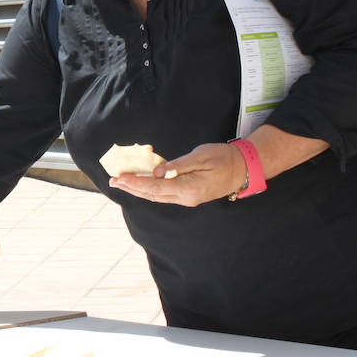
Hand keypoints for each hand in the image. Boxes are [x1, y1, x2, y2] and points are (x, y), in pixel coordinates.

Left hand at [109, 142, 245, 206]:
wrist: (243, 168)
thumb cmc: (223, 158)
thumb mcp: (200, 157)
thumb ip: (177, 165)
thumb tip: (156, 172)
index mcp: (188, 189)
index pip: (155, 187)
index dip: (136, 183)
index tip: (120, 177)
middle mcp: (185, 198)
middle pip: (152, 194)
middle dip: (132, 188)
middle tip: (114, 181)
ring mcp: (187, 199)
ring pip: (157, 196)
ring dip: (139, 190)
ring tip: (122, 183)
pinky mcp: (189, 196)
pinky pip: (164, 194)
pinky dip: (150, 189)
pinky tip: (141, 184)